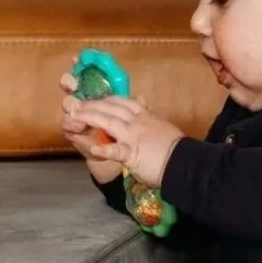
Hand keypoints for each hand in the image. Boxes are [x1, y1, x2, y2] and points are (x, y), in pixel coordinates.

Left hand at [70, 95, 184, 187]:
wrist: (187, 163)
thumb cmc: (176, 148)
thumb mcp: (163, 127)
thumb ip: (150, 117)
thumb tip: (144, 104)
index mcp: (146, 117)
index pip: (123, 102)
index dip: (106, 99)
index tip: (95, 99)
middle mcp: (138, 123)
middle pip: (111, 108)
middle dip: (91, 105)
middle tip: (75, 104)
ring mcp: (134, 137)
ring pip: (109, 122)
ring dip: (90, 117)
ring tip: (74, 116)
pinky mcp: (133, 154)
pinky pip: (116, 150)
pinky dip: (104, 149)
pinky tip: (93, 148)